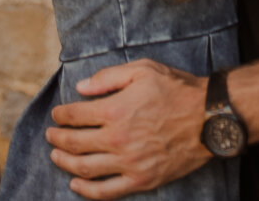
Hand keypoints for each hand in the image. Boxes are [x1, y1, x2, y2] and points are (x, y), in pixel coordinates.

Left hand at [46, 59, 208, 197]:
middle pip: (76, 143)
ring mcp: (129, 163)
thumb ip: (108, 77)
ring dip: (65, 162)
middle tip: (50, 135)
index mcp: (116, 109)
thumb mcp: (143, 69)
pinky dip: (87, 191)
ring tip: (56, 156)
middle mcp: (118, 139)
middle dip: (58, 139)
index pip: (76, 115)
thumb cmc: (176, 89)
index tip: (56, 114)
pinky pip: (107, 191)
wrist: (207, 118)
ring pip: (85, 168)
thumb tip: (81, 88)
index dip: (62, 115)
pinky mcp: (141, 180)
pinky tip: (76, 184)